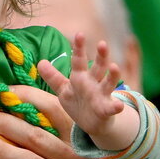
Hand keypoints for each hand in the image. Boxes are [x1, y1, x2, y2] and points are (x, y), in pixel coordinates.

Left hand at [38, 33, 137, 152]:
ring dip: (113, 75)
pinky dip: (116, 107)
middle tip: (102, 43)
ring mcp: (101, 96)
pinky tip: (119, 106)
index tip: (79, 34)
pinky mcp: (106, 110)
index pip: (79, 60)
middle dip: (101, 56)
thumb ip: (53, 76)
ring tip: (114, 67)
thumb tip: (40, 62)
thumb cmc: (78, 103)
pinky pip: (112, 108)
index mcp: (80, 77)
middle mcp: (93, 83)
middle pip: (98, 67)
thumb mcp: (63, 89)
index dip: (79, 48)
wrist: (91, 124)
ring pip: (109, 83)